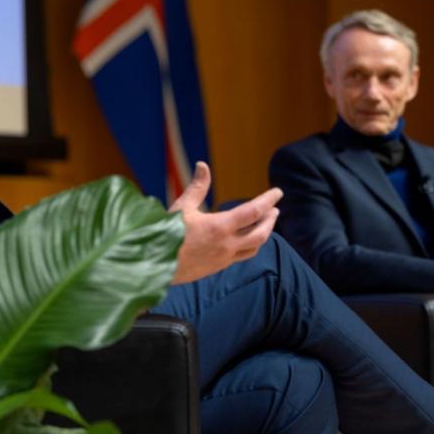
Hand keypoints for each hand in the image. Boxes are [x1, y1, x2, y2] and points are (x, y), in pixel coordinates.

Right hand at [170, 162, 281, 284]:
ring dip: (263, 235)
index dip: (269, 200)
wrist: (154, 267)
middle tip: (275, 210)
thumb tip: (203, 165)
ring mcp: (223, 259)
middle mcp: (227, 245)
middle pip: (261, 233)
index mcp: (220, 227)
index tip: (278, 192)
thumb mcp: (181, 207)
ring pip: (254, 248)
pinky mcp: (216, 268)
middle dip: (271, 220)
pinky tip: (245, 242)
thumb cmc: (165, 235)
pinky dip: (249, 247)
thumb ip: (197, 187)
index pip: (254, 212)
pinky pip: (241, 257)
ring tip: (265, 226)